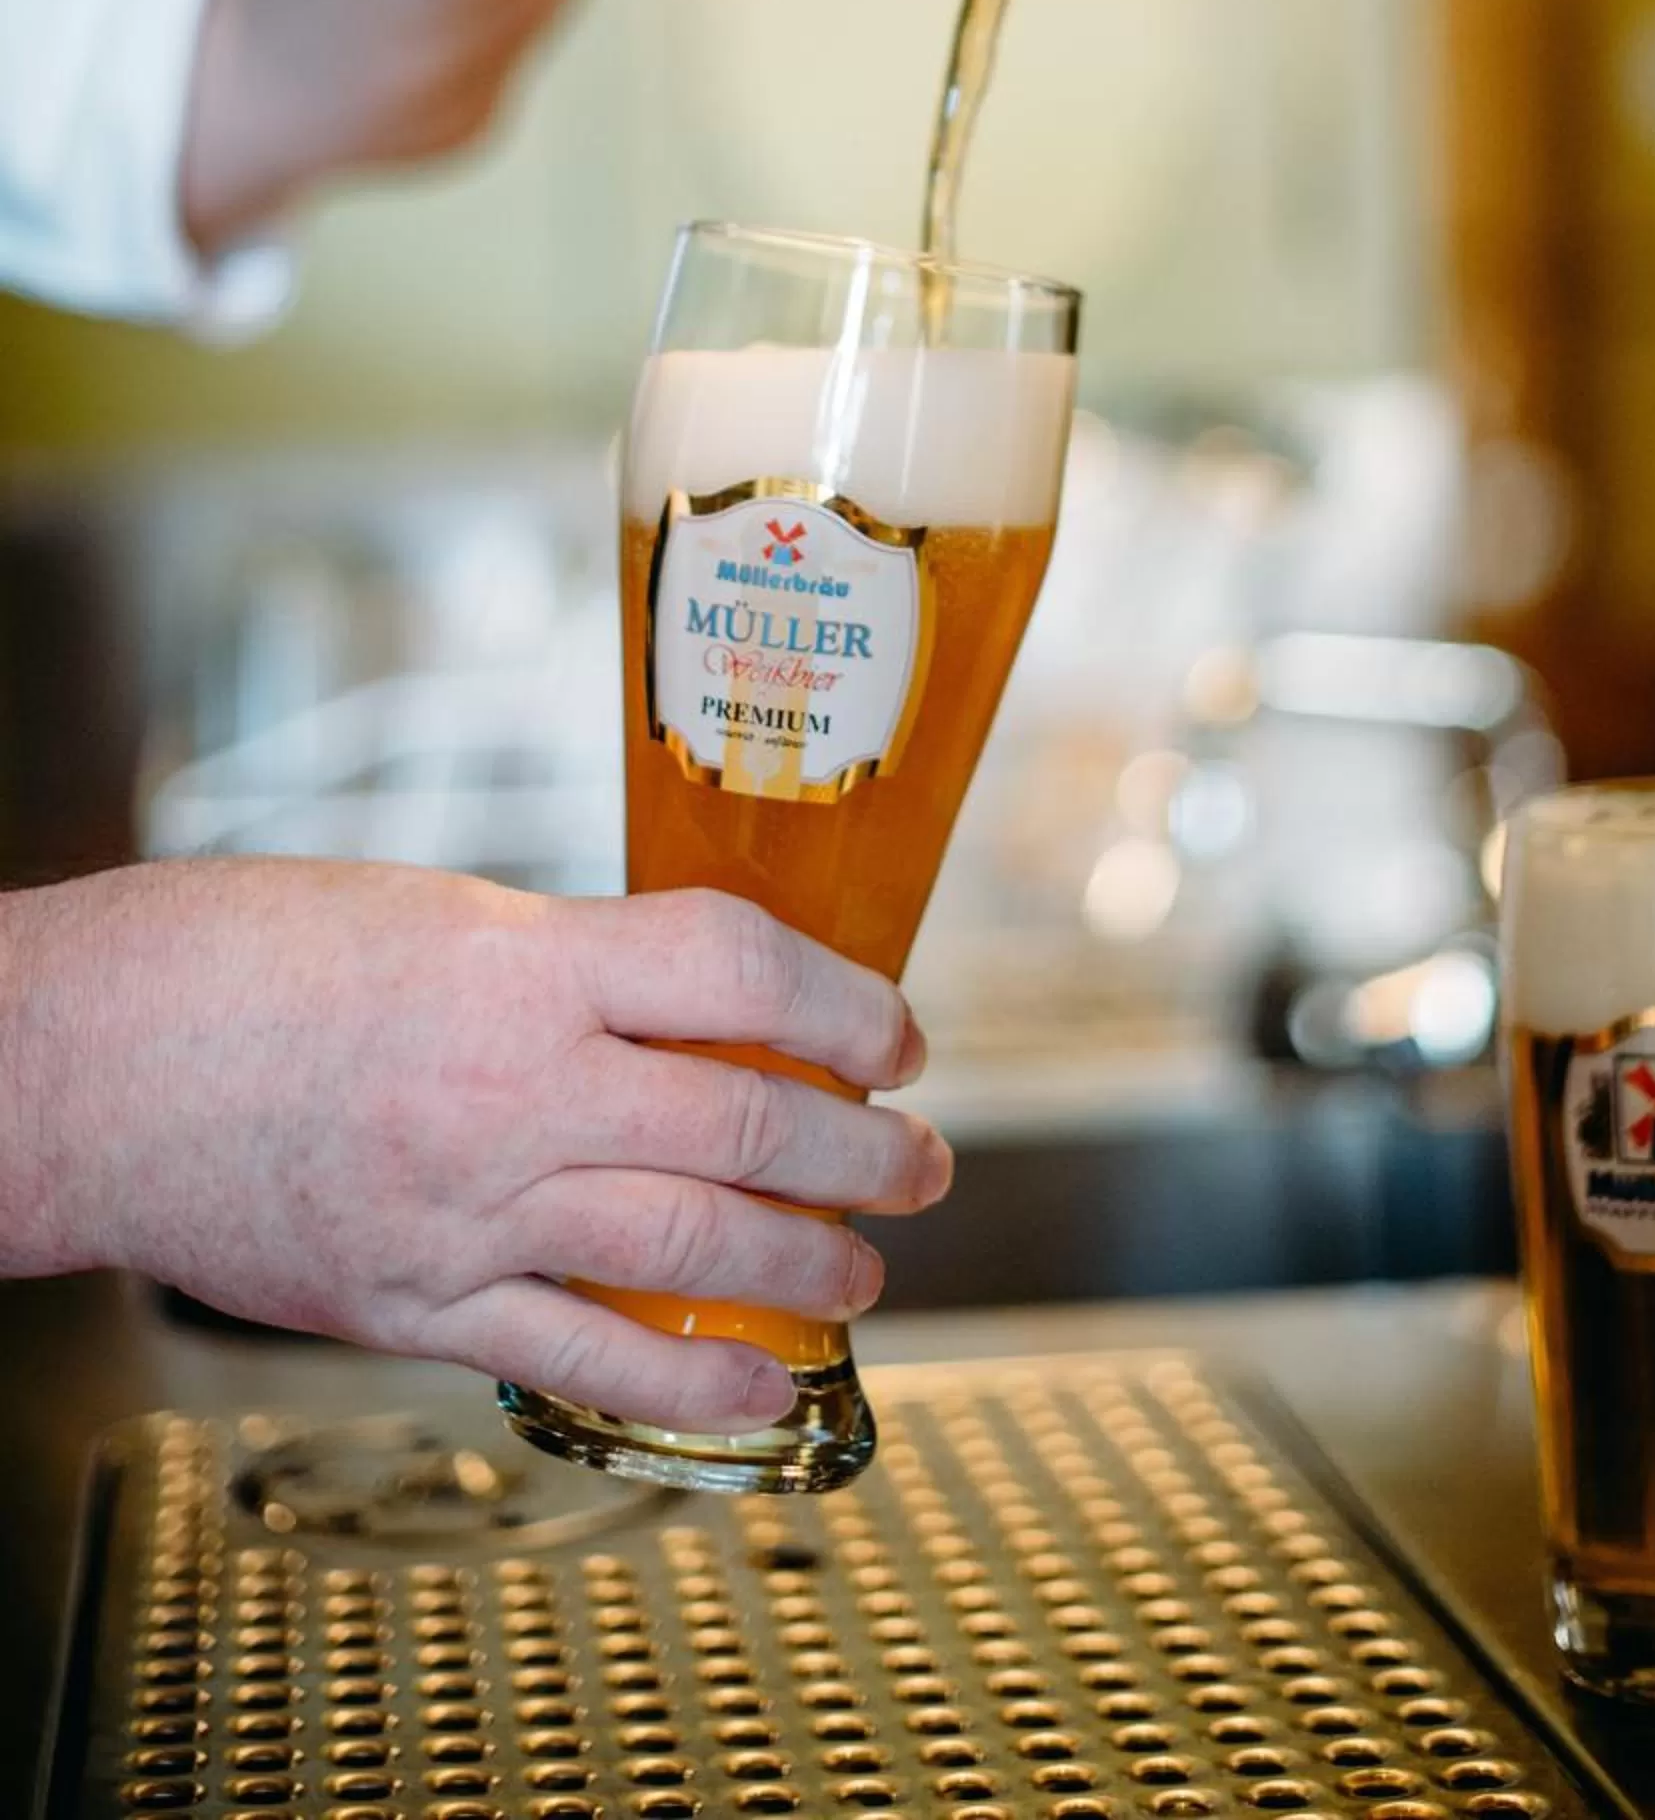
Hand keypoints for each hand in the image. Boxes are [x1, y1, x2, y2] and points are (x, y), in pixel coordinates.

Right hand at [1, 859, 949, 1433]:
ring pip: (688, 1242)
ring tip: (866, 1258)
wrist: (87, 1065)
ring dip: (807, 1257)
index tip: (896, 1029)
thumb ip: (566, 959)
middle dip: (862, 1146)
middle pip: (742, 1118)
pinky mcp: (415, 1301)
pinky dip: (691, 1380)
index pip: (737, 965)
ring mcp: (465, 1207)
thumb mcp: (436, 909)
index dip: (846, 1000)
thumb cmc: (244, 956)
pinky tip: (765, 1388)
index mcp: (518, 959)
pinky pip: (583, 1354)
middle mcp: (509, 1086)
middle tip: (924, 1156)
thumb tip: (696, 998)